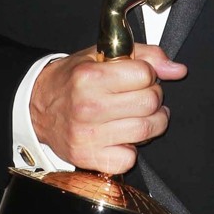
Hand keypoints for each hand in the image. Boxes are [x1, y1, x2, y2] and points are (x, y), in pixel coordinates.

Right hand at [30, 44, 187, 174]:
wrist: (37, 107)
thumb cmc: (72, 79)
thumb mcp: (102, 55)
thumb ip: (144, 55)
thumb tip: (177, 69)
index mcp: (90, 77)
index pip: (144, 74)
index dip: (148, 74)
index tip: (141, 76)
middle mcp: (88, 107)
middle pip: (150, 102)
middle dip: (153, 97)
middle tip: (143, 95)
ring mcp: (88, 135)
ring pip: (146, 130)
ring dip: (152, 122)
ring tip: (141, 115)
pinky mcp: (89, 158)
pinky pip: (129, 158)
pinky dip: (132, 148)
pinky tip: (123, 135)